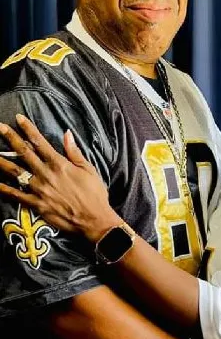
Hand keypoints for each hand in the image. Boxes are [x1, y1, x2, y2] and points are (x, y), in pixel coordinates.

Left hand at [0, 115, 118, 240]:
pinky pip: (16, 195)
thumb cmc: (94, 194)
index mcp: (59, 164)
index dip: (28, 129)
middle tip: (0, 127)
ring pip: (16, 172)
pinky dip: (4, 189)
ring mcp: (39, 190)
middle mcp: (46, 174)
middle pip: (24, 153)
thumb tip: (67, 133)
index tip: (18, 118)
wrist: (93, 220)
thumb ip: (74, 152)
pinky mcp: (36, 205)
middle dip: (10, 138)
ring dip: (2, 161)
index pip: (40, 142)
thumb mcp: (88, 169)